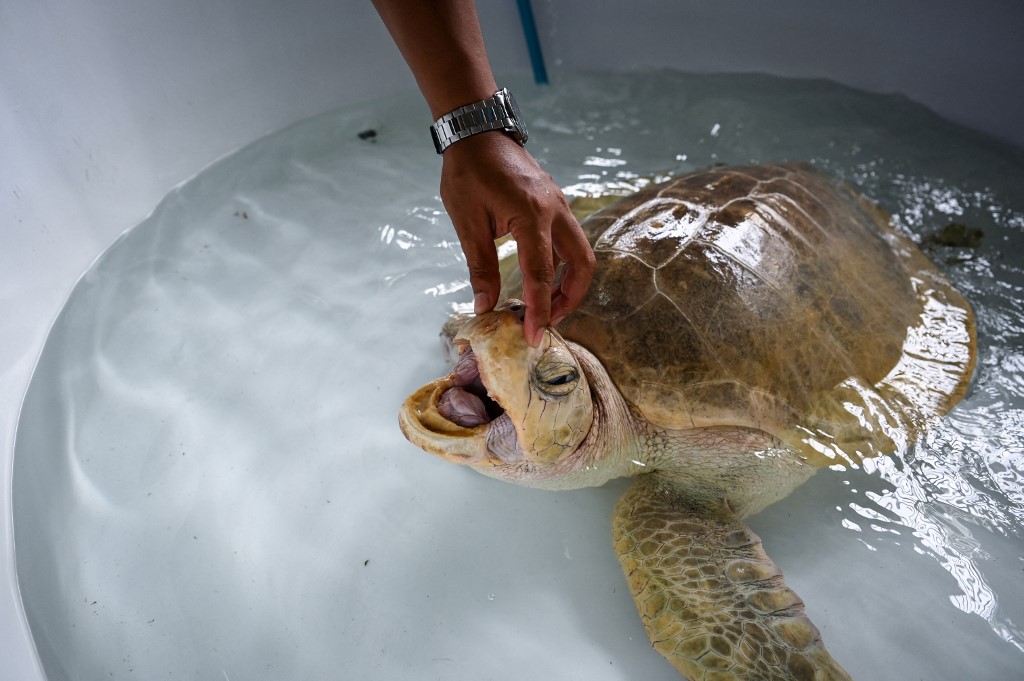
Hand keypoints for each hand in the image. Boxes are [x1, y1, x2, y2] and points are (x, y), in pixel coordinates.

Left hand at [440, 132, 595, 345]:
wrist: (478, 132)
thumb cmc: (468, 172)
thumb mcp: (467, 223)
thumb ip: (480, 266)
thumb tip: (485, 307)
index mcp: (532, 215)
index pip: (542, 273)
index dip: (538, 309)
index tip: (533, 336)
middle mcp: (555, 211)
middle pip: (582, 264)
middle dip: (569, 298)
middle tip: (544, 320)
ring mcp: (560, 206)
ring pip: (581, 253)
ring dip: (568, 283)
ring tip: (543, 304)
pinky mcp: (556, 204)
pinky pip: (570, 240)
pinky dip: (562, 265)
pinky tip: (541, 277)